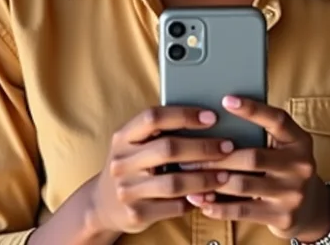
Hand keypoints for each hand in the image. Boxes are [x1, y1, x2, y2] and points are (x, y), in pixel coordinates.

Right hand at [88, 106, 235, 235]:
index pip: (153, 117)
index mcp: (123, 136)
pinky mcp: (136, 214)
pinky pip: (173, 206)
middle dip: (202, 147)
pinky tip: (209, 195)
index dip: (184, 115)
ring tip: (225, 174)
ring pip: (174, 182)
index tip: (211, 117)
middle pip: (168, 148)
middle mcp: (121, 161)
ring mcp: (127, 189)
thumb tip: (205, 116)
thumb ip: (158, 131)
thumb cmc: (131, 165)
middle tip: (227, 146)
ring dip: (204, 177)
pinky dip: (195, 200)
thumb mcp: (134, 143)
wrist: (102, 204)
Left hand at [185, 96, 329, 241]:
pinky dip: (219, 206)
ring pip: (244, 184)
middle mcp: (301, 165)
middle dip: (217, 155)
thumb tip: (218, 116)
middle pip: (253, 156)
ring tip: (189, 175)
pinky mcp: (282, 217)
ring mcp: (293, 193)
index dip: (252, 109)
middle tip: (190, 152)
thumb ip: (262, 132)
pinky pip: (243, 211)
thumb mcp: (283, 145)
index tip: (226, 100)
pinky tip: (202, 201)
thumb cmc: (285, 167)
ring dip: (212, 180)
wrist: (312, 208)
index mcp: (299, 140)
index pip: (277, 120)